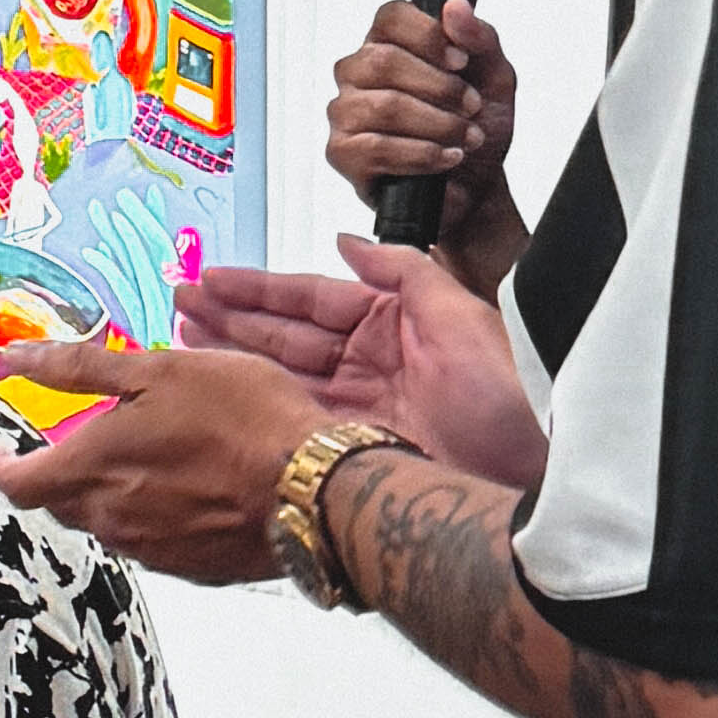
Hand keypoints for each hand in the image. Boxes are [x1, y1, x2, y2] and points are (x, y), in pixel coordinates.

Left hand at [0, 333, 320, 585]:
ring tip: (145, 459)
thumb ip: (77, 368)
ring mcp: (152, 549)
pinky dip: (154, 514)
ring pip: (109, 522)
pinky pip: (153, 540)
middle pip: (63, 502)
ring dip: (111, 493)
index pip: (18, 484)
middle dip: (61, 474)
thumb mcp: (157, 370)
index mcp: (92, 469)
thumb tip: (15, 359)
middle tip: (80, 444)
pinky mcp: (191, 567)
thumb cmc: (244, 420)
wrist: (314, 489)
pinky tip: (187, 488)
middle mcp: (113, 519)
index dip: (0, 468)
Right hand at [173, 246, 542, 491]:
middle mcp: (372, 365)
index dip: (258, 289)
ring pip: (282, 376)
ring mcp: (361, 410)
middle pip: (285, 335)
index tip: (213, 279)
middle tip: (180, 304)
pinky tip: (223, 391)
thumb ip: (402, 271)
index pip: (310, 298)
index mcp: (395, 324)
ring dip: (232, 358)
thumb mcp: (461, 313)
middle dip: (230, 319)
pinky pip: (294, 418)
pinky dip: (256, 403)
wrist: (538, 475)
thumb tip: (350, 242)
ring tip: (184, 340)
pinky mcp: (355, 450)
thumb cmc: (512, 395)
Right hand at [326, 0, 523, 293]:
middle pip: (384, 60)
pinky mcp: (343, 153)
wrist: (477, 188)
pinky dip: (421, 154)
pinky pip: (376, 147)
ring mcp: (345, 113)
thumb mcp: (495, 77)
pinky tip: (444, 158)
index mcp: (388, 44)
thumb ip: (480, 38)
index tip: (460, 61)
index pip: (390, 17)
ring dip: (437, 124)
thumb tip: (455, 7)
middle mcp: (358, 73)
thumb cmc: (475, 128)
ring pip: (384, 106)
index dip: (428, 36)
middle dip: (440, 88)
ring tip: (465, 138)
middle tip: (471, 107)